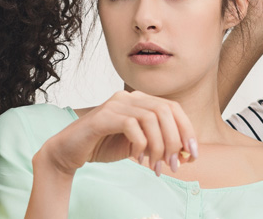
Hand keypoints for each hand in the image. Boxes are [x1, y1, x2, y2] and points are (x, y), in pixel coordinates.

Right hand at [36, 91, 197, 176]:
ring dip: (159, 146)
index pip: (173, 107)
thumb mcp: (139, 146)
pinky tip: (136, 158)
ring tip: (155, 166)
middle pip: (165, 111)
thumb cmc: (103, 146)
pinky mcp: (103, 117)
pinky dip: (140, 145)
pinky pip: (132, 126)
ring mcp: (115, 104)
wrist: (70, 151)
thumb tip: (185, 154)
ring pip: (151, 118)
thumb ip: (159, 144)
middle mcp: (129, 97)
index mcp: (140, 100)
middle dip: (174, 141)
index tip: (192, 154)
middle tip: (172, 165)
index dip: (187, 130)